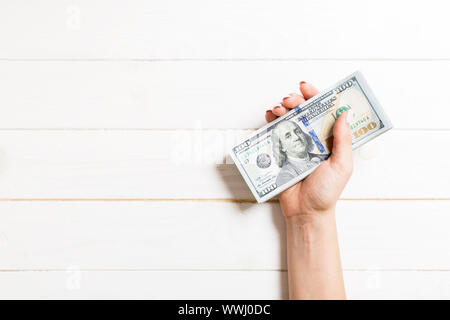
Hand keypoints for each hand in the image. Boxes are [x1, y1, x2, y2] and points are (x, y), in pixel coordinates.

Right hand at [265, 82, 352, 217]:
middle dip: (296, 100)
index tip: (306, 87)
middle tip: (290, 100)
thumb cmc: (326, 192)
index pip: (324, 111)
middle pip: (304, 111)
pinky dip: (270, 122)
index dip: (316, 96)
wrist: (305, 211)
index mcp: (329, 139)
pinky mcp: (281, 153)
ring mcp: (295, 145)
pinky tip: (269, 117)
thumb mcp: (342, 165)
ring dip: (282, 108)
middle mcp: (312, 139)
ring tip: (278, 109)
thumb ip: (343, 140)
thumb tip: (344, 113)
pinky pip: (274, 133)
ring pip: (288, 119)